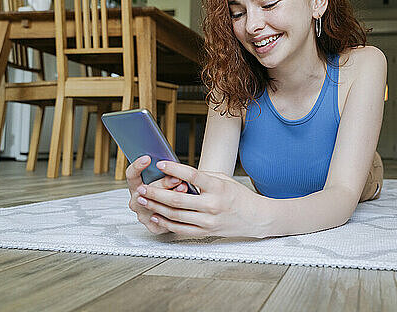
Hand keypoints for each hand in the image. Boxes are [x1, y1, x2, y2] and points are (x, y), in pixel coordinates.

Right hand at [126, 155, 190, 233]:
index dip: (137, 166)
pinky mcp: (154, 227)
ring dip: (171, 197)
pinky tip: (184, 206)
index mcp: (136, 186)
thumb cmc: (170, 189)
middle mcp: (137, 201)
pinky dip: (174, 213)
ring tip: (184, 189)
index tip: (147, 158)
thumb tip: (172, 165)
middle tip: (176, 178)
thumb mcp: (166, 176)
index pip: (131, 175)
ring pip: (154, 206)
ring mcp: (143, 215)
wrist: (180, 210)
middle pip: (144, 191)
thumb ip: (166, 172)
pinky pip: (163, 221)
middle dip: (162, 184)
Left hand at [135, 161, 264, 237]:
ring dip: (155, 206)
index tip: (160, 163)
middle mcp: (212, 205)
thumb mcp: (224, 180)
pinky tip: (155, 216)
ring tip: (143, 199)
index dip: (174, 169)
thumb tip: (180, 173)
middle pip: (177, 199)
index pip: (193, 176)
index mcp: (218, 188)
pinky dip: (165, 223)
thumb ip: (203, 177)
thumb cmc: (238, 196)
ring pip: (175, 215)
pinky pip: (180, 229)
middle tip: (141, 187)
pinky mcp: (205, 232)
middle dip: (155, 192)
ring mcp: (208, 221)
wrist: (255, 218)